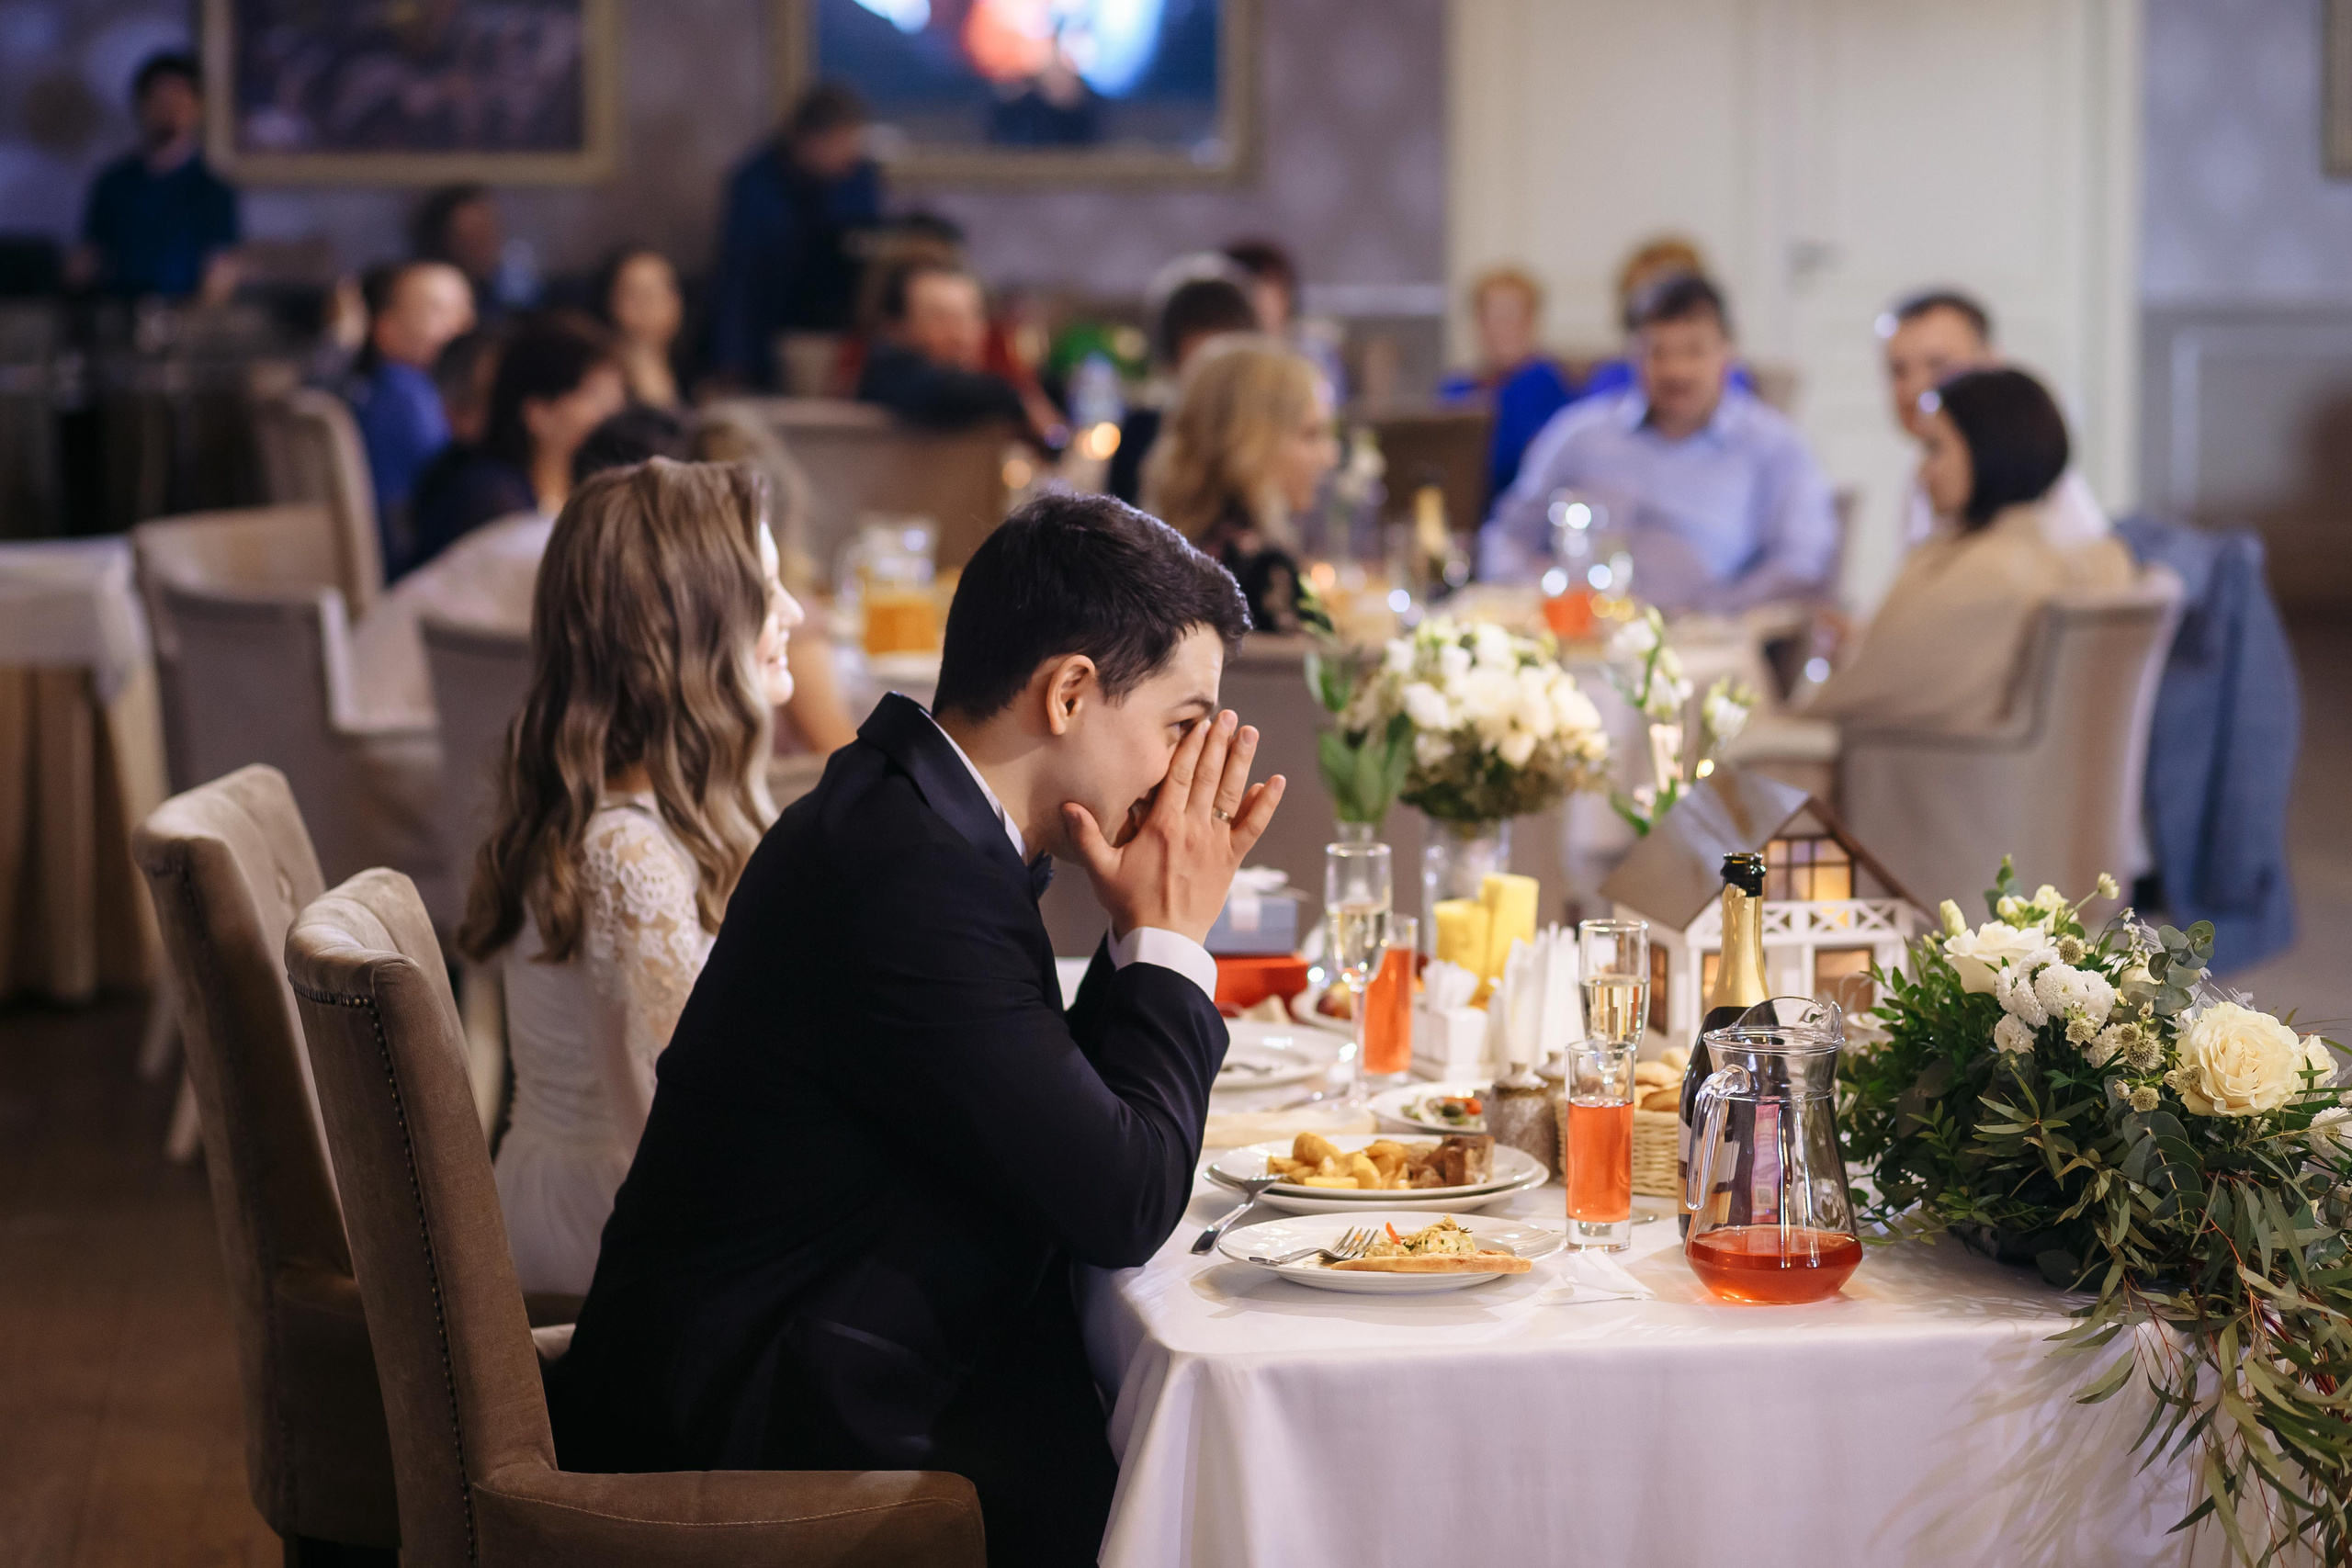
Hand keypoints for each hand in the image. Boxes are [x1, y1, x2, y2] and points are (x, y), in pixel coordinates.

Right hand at [1062, 710, 1284, 946]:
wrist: (1164, 941)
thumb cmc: (1131, 905)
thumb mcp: (1101, 870)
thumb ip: (1086, 835)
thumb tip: (1068, 806)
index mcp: (1163, 826)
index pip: (1179, 776)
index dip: (1190, 747)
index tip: (1200, 724)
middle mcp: (1193, 828)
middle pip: (1209, 777)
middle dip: (1219, 743)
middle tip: (1229, 716)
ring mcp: (1215, 843)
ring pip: (1233, 794)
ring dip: (1242, 761)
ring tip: (1250, 733)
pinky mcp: (1231, 860)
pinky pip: (1253, 828)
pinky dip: (1266, 804)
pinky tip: (1276, 781)